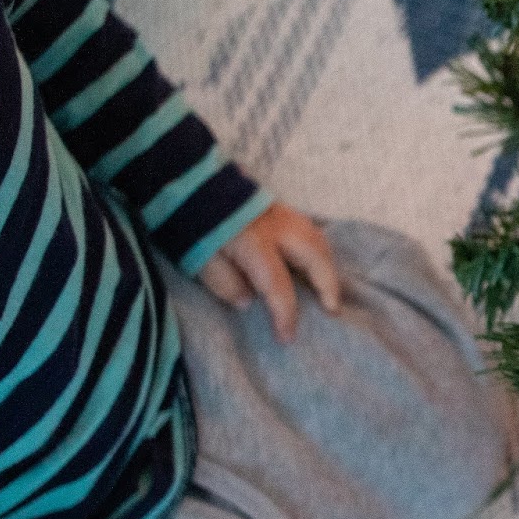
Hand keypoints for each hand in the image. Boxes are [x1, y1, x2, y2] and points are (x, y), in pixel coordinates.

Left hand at [198, 203, 340, 342]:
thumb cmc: (191, 223)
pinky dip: (319, 249)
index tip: (287, 336)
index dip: (285, 313)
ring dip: (327, 266)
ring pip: (318, 240)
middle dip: (327, 285)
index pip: (278, 285)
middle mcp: (277, 228)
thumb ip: (224, 283)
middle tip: (332, 309)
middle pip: (315, 257)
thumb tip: (247, 303)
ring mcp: (281, 214)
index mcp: (254, 244)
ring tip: (329, 288)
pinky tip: (317, 261)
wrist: (186, 182)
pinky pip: (311, 230)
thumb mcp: (198, 258)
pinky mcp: (279, 207)